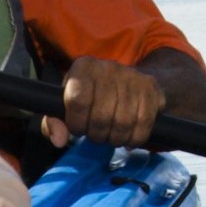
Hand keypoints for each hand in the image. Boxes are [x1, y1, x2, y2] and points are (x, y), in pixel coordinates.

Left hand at [51, 54, 168, 148]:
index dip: (77, 123)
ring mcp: (132, 77)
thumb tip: (59, 140)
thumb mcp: (66, 104)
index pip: (77, 100)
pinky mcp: (151, 88)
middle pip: (101, 117)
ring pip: (124, 123)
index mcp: (84, 67)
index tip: (78, 129)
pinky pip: (144, 124)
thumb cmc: (90, 96)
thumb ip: (54, 121)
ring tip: (111, 136)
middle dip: (96, 135)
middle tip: (96, 135)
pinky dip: (135, 138)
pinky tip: (128, 137)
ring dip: (115, 139)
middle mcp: (109, 67)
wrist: (126, 80)